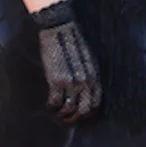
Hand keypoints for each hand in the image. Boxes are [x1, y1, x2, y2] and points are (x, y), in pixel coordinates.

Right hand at [31, 0, 101, 123]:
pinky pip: (55, 102)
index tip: (79, 114)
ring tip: (57, 112)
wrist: (60, 27)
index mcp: (94, 73)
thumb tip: (85, 90)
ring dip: (62, 114)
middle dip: (75, 117)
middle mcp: (85, 79)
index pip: (96, 101)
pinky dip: (51, 107)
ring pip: (69, 108)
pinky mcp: (56, 79)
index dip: (88, 112)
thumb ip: (88, 74)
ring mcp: (71, 80)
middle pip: (84, 109)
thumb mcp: (87, 58)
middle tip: (66, 118)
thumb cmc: (72, 41)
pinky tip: (49, 104)